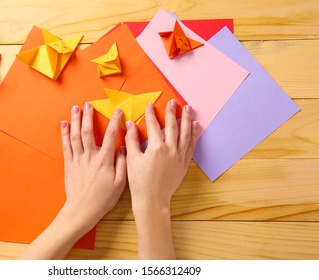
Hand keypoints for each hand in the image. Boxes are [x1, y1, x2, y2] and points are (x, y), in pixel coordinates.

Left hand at [60, 102, 126, 231]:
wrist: (82, 210)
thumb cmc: (103, 199)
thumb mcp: (120, 184)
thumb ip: (122, 164)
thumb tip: (123, 148)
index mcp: (104, 160)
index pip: (111, 135)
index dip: (115, 121)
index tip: (118, 110)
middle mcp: (90, 156)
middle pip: (89, 131)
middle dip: (88, 116)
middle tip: (88, 104)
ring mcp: (78, 159)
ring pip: (75, 135)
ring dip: (75, 120)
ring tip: (75, 108)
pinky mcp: (69, 164)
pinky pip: (66, 145)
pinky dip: (64, 134)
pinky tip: (64, 124)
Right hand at [125, 99, 198, 258]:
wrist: (152, 200)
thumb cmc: (139, 181)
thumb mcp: (132, 159)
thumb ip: (132, 140)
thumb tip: (129, 124)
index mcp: (156, 147)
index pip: (153, 126)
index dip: (151, 115)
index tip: (150, 106)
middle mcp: (170, 149)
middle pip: (172, 126)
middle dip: (172, 112)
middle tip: (173, 102)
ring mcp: (180, 156)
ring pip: (185, 134)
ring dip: (187, 120)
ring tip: (188, 108)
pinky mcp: (184, 164)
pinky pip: (191, 146)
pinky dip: (194, 135)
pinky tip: (195, 126)